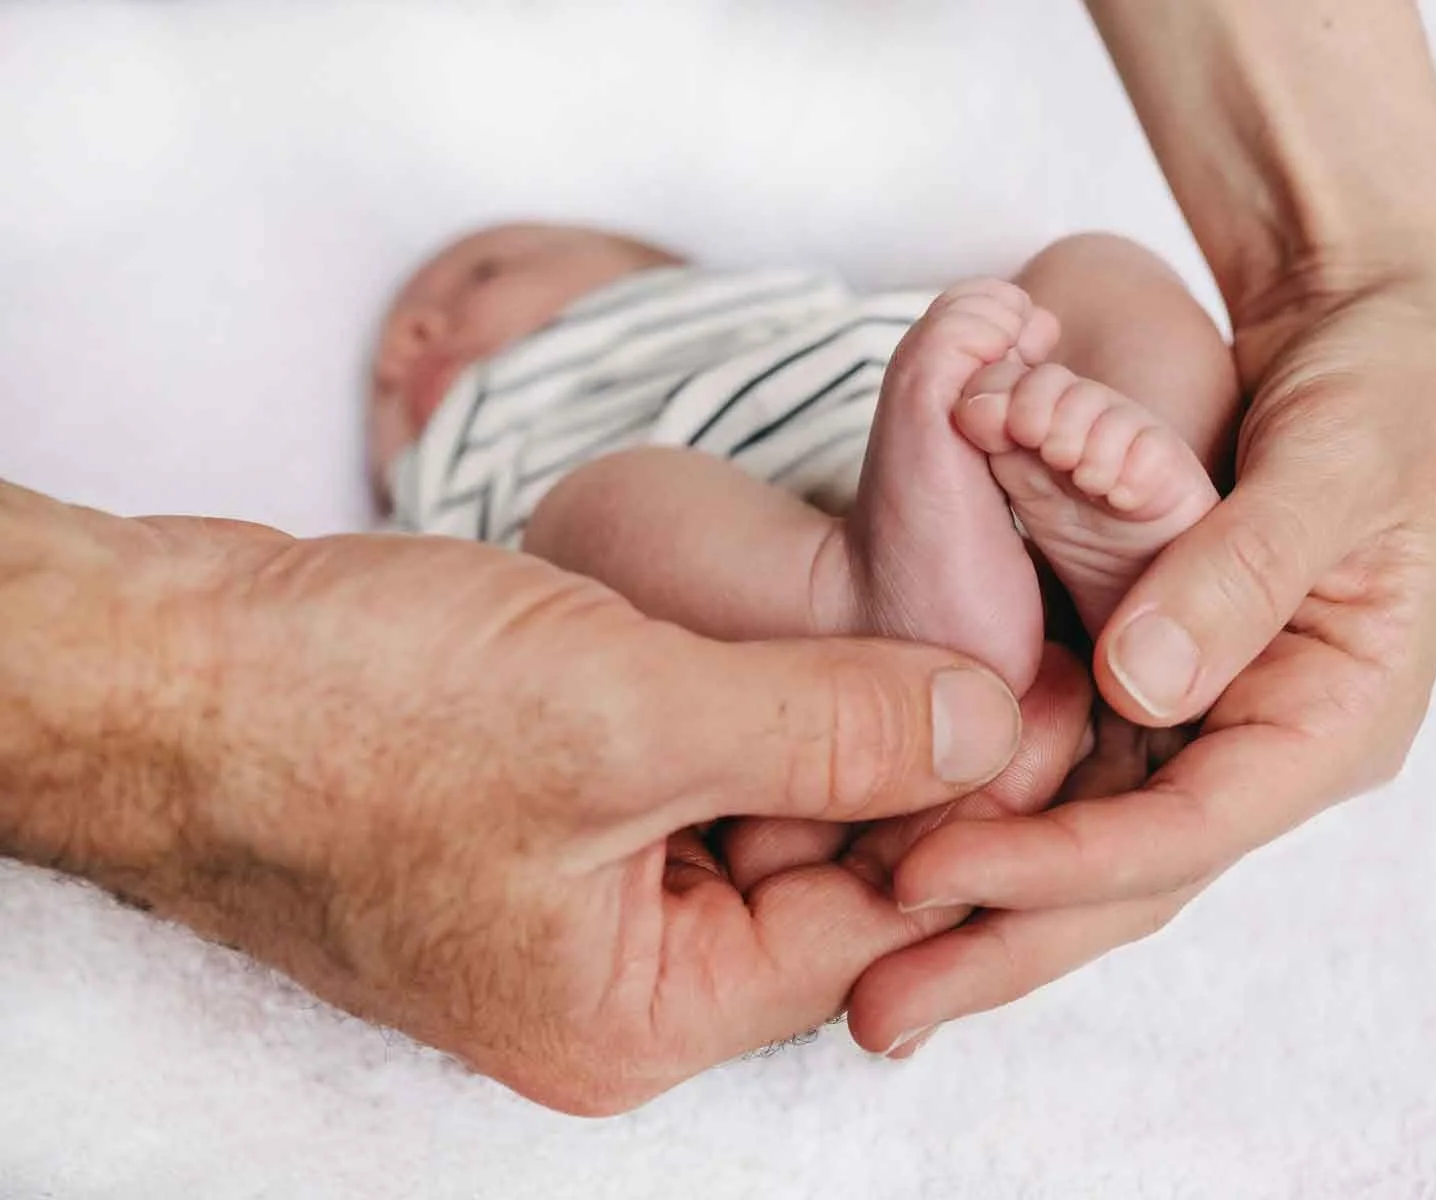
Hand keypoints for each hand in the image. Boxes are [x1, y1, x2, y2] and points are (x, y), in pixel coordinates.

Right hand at [0, 488, 1078, 1113]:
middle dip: (907, 768)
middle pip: (821, 879)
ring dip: (831, 723)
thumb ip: (824, 729)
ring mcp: (574, 901)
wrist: (163, 664)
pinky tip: (808, 627)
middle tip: (1007, 647)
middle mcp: (614, 981)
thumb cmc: (355, 710)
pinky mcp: (542, 818)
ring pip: (762, 816)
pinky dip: (751, 705)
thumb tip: (990, 727)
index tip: (1056, 705)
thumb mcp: (625, 714)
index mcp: (636, 1012)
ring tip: (931, 619)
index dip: (969, 818)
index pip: (865, 930)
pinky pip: (690, 774)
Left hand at [843, 271, 1435, 1048]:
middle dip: (1003, 943)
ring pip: (1094, 850)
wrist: (1378, 336)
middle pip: (1130, 880)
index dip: (1058, 865)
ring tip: (868, 969)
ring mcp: (1216, 728)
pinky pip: (1076, 782)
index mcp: (1337, 719)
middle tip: (875, 1012)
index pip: (1188, 829)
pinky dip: (996, 823)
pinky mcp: (1166, 693)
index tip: (929, 877)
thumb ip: (1243, 572)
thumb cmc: (1380, 393)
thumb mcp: (1333, 471)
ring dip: (985, 909)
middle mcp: (1271, 749)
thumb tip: (1142, 684)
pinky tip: (903, 853)